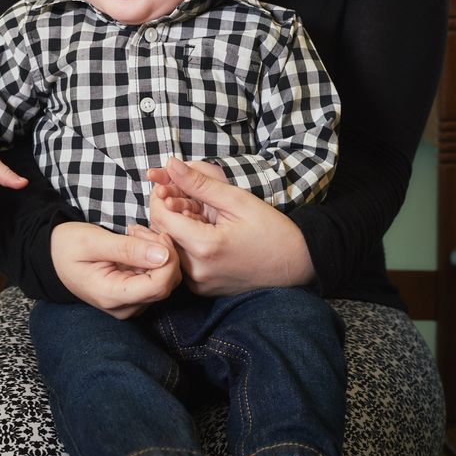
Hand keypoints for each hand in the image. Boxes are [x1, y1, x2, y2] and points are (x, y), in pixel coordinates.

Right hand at [50, 221, 181, 318]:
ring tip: (134, 234)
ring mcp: (131, 304)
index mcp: (112, 296)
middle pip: (167, 283)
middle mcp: (125, 307)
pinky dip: (154, 257)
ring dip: (159, 252)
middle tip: (139, 230)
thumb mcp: (94, 241)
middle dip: (163, 251)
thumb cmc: (69, 246)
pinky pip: (158, 277)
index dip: (167, 257)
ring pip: (166, 279)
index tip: (152, 234)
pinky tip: (136, 243)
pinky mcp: (136, 296)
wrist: (54, 257)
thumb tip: (164, 255)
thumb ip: (129, 249)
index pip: (160, 285)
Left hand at [148, 157, 314, 295]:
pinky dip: (183, 244)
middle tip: (182, 195)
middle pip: (160, 233)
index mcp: (205, 246)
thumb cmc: (270, 229)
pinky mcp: (202, 290)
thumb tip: (170, 164)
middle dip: (166, 210)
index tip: (169, 185)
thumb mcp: (237, 200)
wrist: (295, 263)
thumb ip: (199, 183)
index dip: (160, 196)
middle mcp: (196, 270)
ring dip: (173, 227)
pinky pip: (180, 263)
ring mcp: (199, 284)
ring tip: (196, 214)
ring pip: (168, 248)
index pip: (161, 217)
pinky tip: (200, 232)